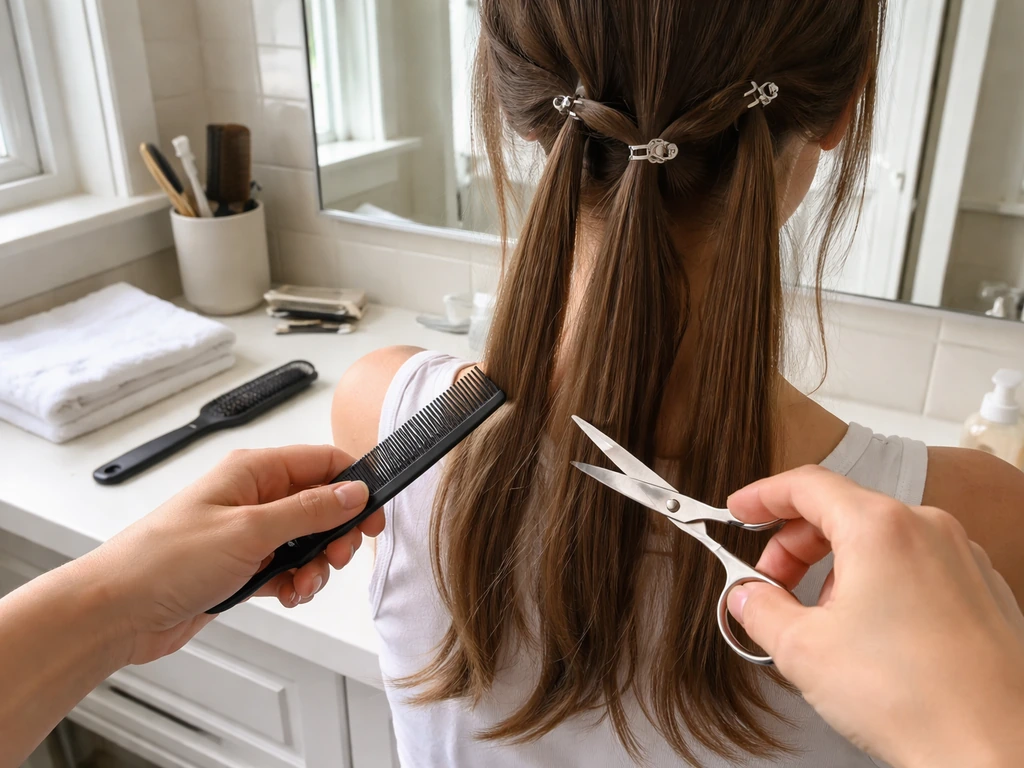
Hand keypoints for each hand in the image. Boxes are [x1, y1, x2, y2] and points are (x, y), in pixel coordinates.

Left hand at [75, 445, 383, 665]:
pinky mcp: (241, 566)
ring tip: (302, 584)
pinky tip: (286, 596)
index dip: (354, 486)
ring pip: (307, 541)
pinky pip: (287, 568)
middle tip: (337, 556)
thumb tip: (353, 491)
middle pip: (321, 504)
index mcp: (253, 471)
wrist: (117, 612)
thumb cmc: (164, 561)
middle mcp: (253, 497)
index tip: (373, 515)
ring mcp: (247, 533)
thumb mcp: (249, 530)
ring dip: (316, 565)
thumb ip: (308, 510)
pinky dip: (295, 583)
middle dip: (337, 533)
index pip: (322, 462)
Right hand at [726, 466, 1023, 767]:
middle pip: (841, 512)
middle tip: (769, 586)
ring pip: (879, 541)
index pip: (807, 486)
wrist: (994, 752)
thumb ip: (759, 610)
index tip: (740, 510)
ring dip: (836, 570)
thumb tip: (746, 598)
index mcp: (880, 527)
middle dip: (794, 546)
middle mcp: (928, 529)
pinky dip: (879, 584)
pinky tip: (868, 634)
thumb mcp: (802, 651)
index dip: (762, 496)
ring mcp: (962, 558)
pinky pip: (916, 567)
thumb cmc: (914, 700)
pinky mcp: (983, 591)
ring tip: (822, 623)